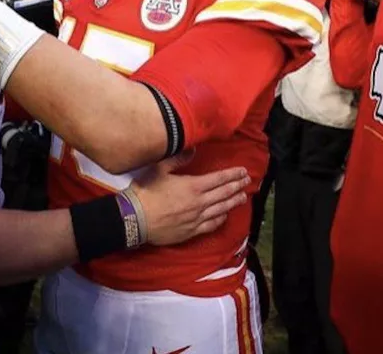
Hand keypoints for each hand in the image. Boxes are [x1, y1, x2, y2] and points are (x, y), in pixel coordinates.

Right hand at [132, 151, 250, 246]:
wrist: (135, 219)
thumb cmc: (145, 192)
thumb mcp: (159, 169)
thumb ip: (177, 159)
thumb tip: (192, 150)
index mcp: (193, 186)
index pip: (219, 179)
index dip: (233, 174)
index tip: (243, 171)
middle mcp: (199, 203)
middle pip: (224, 193)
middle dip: (237, 186)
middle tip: (247, 182)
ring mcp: (196, 218)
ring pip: (221, 209)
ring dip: (233, 202)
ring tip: (242, 197)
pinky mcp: (191, 231)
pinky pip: (211, 225)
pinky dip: (221, 219)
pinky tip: (225, 216)